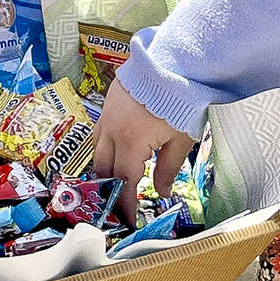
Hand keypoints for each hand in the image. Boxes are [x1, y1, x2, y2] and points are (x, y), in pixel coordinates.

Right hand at [93, 79, 192, 224]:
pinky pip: (99, 130)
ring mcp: (107, 114)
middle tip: (120, 202)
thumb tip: (161, 192)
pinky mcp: (108, 101)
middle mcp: (113, 130)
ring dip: (104, 167)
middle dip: (110, 188)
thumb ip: (168, 168)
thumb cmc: (182, 101)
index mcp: (131, 142)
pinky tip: (114, 149)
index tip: (128, 219)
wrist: (173, 61)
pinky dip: (104, 145)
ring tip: (115, 179)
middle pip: (104, 168)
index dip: (125, 203)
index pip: (124, 182)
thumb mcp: (180, 139)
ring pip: (97, 148)